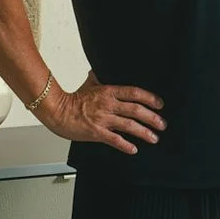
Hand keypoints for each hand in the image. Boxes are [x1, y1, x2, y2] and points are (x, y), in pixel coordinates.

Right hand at [38, 73, 164, 154]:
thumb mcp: (89, 83)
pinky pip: (114, 139)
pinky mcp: (96, 132)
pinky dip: (125, 145)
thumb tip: (102, 69)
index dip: (150, 98)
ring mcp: (103, 119)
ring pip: (129, 125)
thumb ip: (99, 78)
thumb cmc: (72, 99)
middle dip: (152, 117)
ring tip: (155, 138)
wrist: (56, 111)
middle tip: (162, 124)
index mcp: (108, 91)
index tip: (160, 104)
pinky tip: (134, 149)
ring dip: (144, 132)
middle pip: (136, 110)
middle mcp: (108, 105)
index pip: (134, 92)